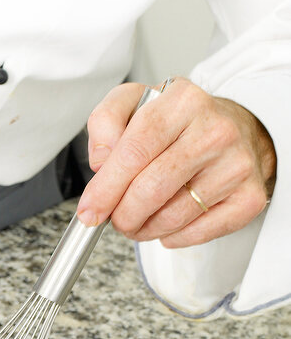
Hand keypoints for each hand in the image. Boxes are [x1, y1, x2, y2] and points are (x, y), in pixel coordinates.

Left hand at [76, 77, 275, 246]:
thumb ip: (106, 122)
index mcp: (183, 101)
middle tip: (114, 219)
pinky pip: (198, 233)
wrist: (232, 129)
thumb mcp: (134, 104)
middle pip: (151, 189)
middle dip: (122, 214)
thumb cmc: (177, 122)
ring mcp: (237, 165)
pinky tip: (168, 223)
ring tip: (138, 220)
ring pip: (172, 217)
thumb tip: (101, 162)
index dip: (105, 188)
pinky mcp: (249, 197)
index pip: (134, 151)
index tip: (89, 211)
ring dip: (144, 229)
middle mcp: (215, 131)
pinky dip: (173, 237)